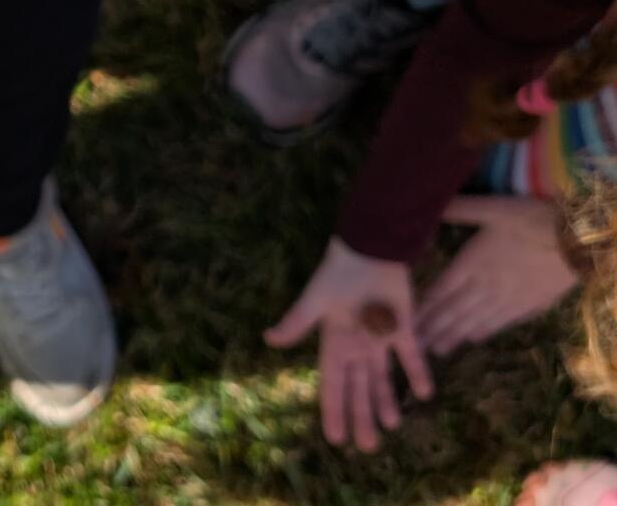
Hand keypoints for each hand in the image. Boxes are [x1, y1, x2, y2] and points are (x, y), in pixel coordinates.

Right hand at [265, 237, 433, 452]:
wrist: (370, 248)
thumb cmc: (338, 273)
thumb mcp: (315, 301)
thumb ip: (297, 322)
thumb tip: (269, 340)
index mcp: (334, 341)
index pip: (333, 384)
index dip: (333, 410)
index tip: (335, 439)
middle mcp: (357, 345)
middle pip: (359, 388)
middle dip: (361, 416)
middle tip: (368, 447)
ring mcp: (381, 338)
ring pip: (383, 378)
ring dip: (386, 401)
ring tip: (393, 427)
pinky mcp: (404, 327)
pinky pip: (412, 356)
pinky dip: (418, 373)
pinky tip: (426, 394)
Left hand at [418, 195, 580, 355]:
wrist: (582, 240)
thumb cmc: (535, 219)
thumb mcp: (493, 207)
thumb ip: (460, 209)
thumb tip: (429, 202)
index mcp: (472, 262)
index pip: (440, 291)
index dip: (422, 309)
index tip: (405, 323)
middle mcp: (487, 285)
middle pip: (454, 312)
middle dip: (433, 329)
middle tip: (414, 347)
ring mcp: (510, 298)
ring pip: (476, 321)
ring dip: (454, 335)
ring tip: (437, 350)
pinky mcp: (532, 304)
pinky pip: (502, 322)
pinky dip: (485, 331)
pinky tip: (475, 338)